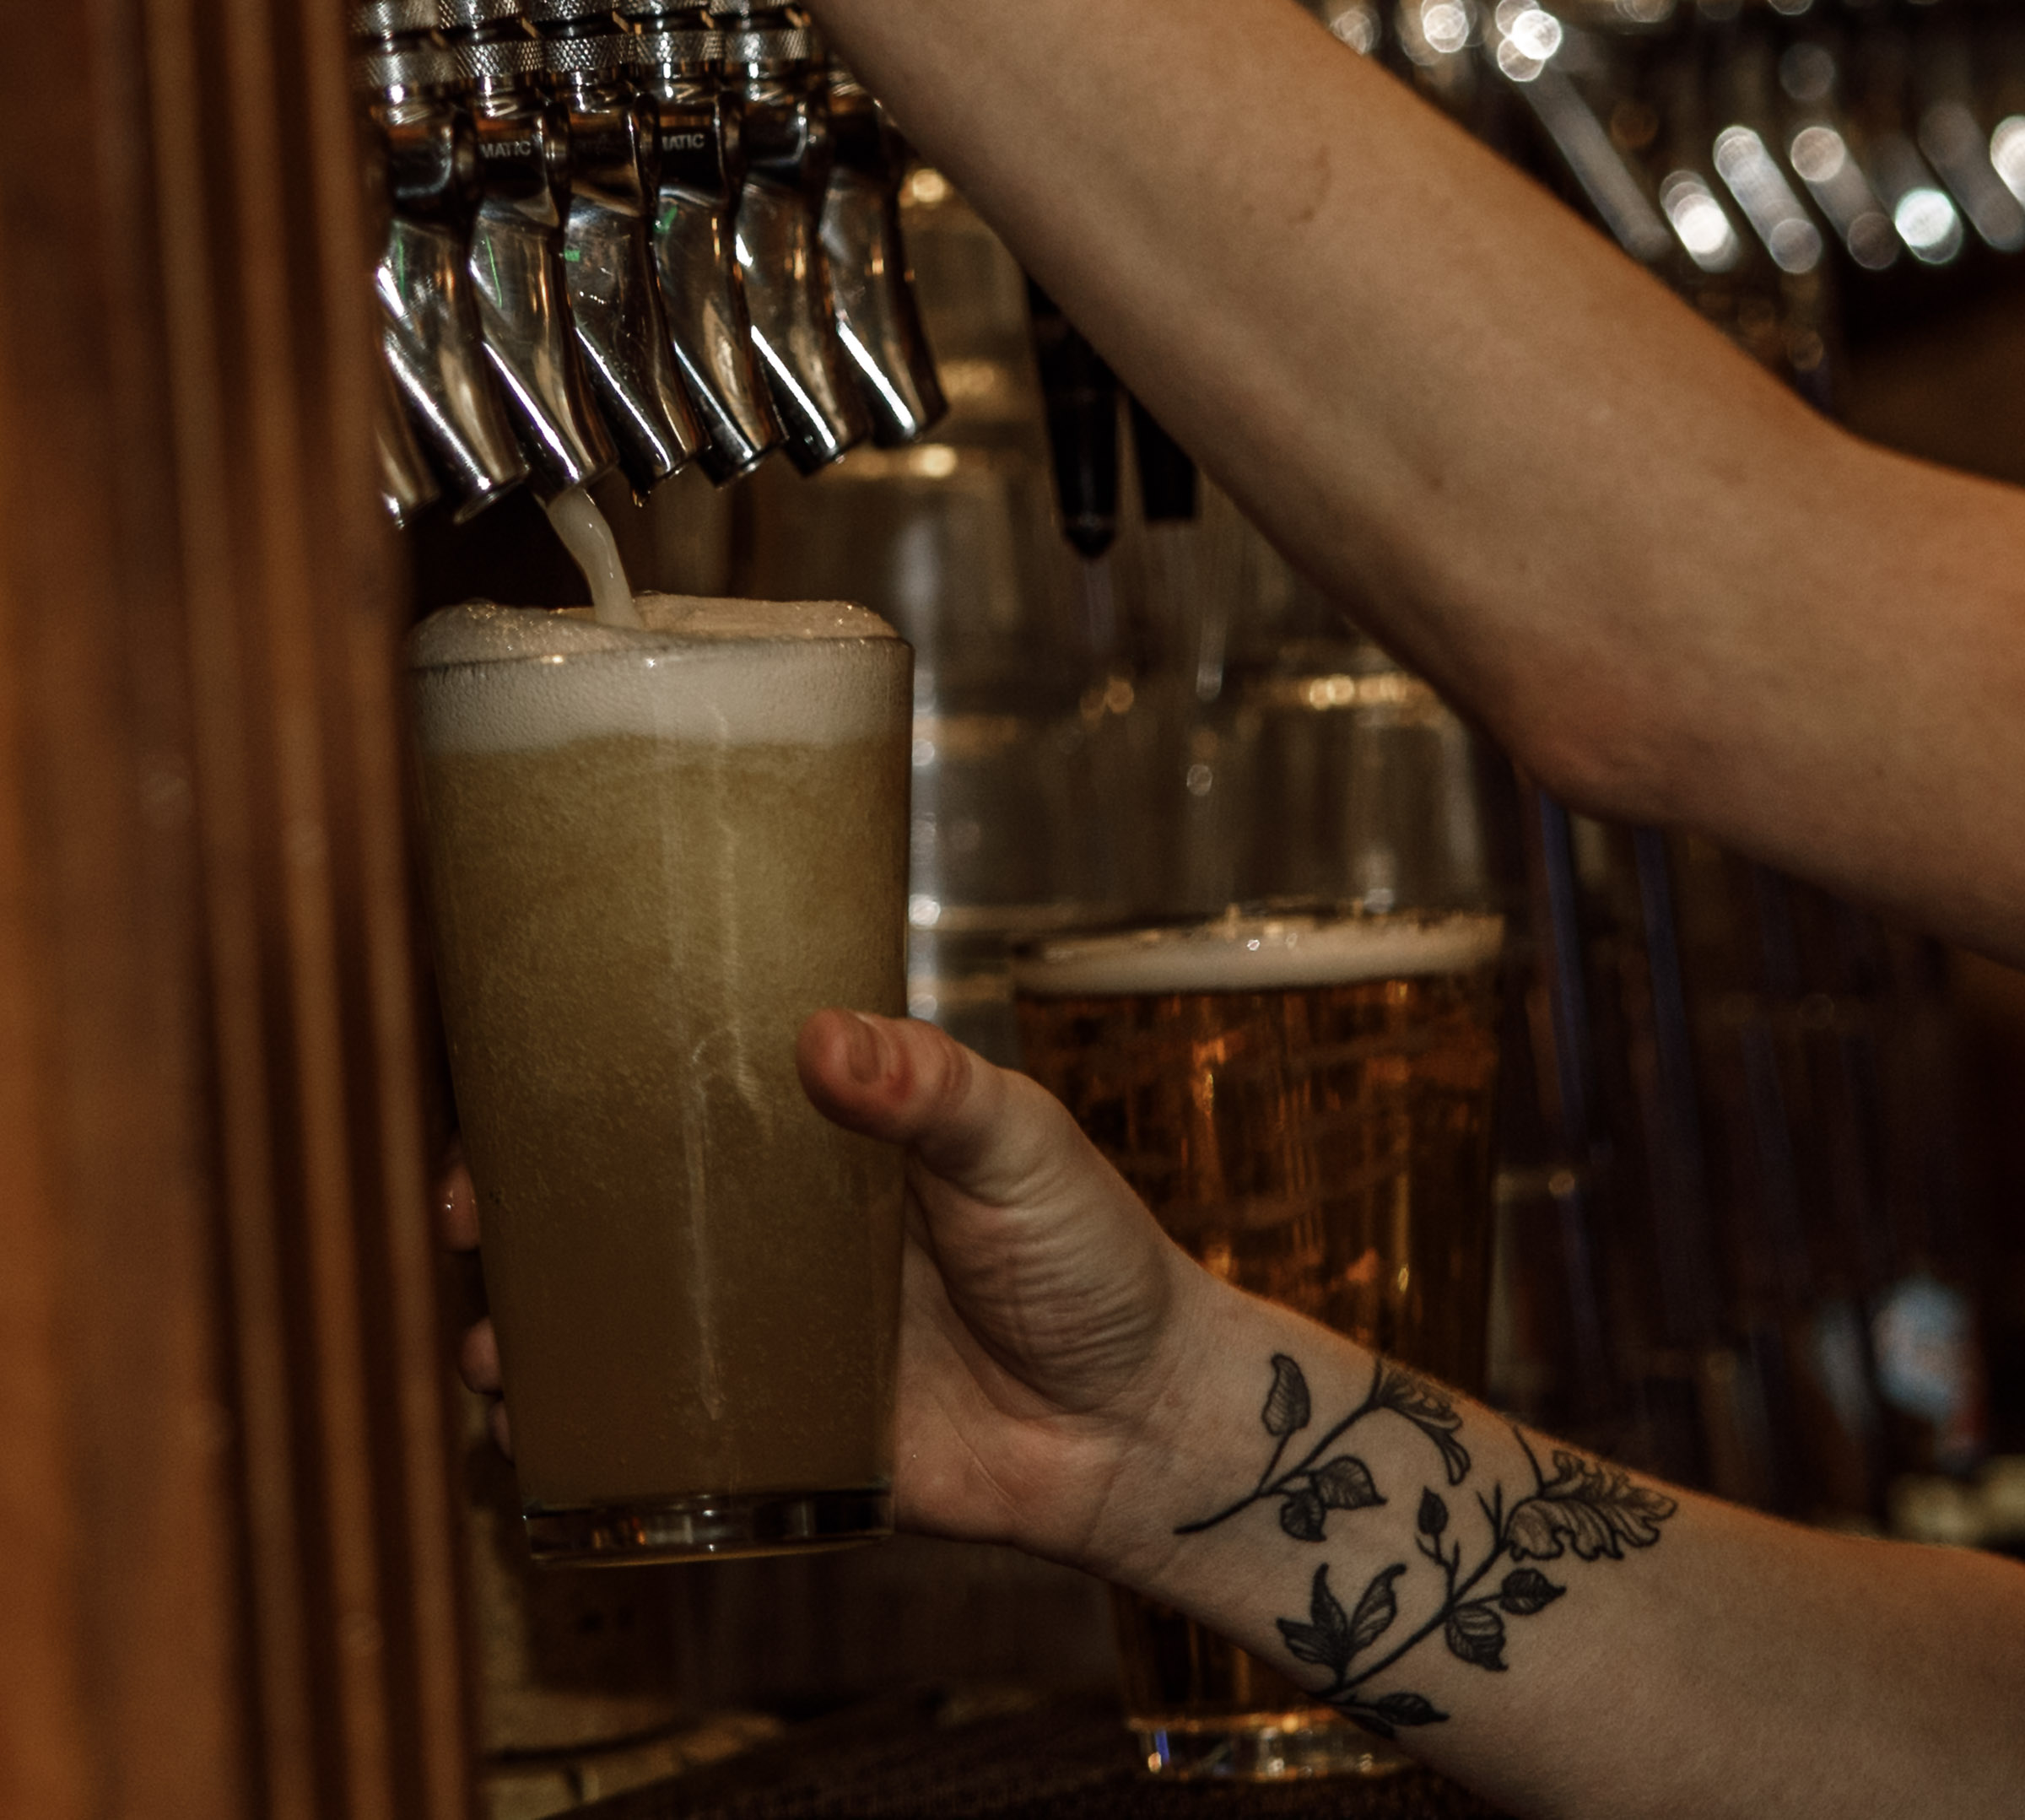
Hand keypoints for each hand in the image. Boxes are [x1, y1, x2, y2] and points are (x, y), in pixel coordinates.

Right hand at [440, 1012, 1211, 1574]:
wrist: (1141, 1423)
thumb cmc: (1095, 1261)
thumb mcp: (1024, 1145)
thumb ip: (935, 1091)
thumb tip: (824, 1038)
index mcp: (820, 1147)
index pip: (679, 1100)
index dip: (580, 1093)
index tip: (508, 1094)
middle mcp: (776, 1238)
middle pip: (615, 1211)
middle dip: (518, 1214)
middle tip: (468, 1219)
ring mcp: (769, 1340)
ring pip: (615, 1324)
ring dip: (531, 1329)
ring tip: (490, 1344)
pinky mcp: (781, 1439)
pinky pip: (662, 1437)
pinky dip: (588, 1437)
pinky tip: (540, 1438)